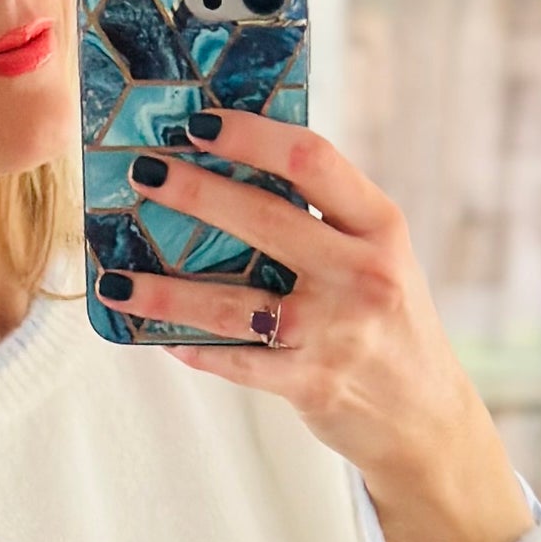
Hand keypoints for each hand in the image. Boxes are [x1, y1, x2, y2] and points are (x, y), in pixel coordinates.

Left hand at [102, 116, 540, 541]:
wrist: (424, 418)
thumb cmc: (388, 324)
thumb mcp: (378, 257)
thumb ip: (326, 220)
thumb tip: (234, 175)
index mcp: (379, 226)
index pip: (312, 159)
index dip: (250, 134)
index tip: (199, 122)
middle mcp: (361, 273)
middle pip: (265, 219)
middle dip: (195, 192)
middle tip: (143, 174)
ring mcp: (336, 332)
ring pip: (235, 303)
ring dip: (166, 290)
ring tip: (116, 278)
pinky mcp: (313, 384)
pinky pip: (238, 362)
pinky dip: (195, 348)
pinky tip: (157, 335)